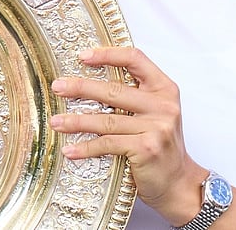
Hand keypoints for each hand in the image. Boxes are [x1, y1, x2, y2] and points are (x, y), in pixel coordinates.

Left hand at [50, 47, 206, 220]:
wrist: (178, 182)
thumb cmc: (160, 145)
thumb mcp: (155, 113)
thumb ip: (134, 95)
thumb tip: (89, 83)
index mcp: (164, 89)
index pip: (135, 59)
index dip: (108, 54)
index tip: (83, 56)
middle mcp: (162, 105)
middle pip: (114, 90)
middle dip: (81, 87)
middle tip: (59, 87)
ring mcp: (156, 127)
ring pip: (106, 119)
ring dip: (76, 121)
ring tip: (57, 122)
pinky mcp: (146, 148)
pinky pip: (108, 144)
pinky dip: (86, 147)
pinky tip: (70, 150)